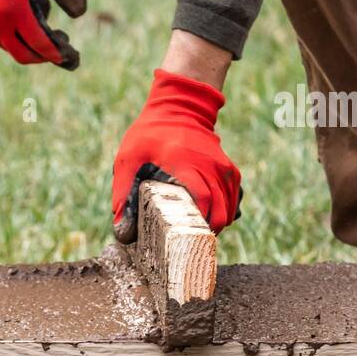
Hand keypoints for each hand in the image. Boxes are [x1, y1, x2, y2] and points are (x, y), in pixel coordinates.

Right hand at [0, 0, 86, 68]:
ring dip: (23, 35)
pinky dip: (5, 26)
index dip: (57, 52)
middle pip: (21, 54)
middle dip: (41, 55)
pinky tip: (11, 2)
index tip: (71, 56)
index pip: (40, 44)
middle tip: (58, 44)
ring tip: (36, 3)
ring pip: (5, 43)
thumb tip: (80, 12)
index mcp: (12, 8)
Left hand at [112, 69, 241, 241]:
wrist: (178, 108)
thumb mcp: (128, 160)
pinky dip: (225, 211)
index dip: (199, 227)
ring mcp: (223, 168)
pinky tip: (208, 219)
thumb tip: (122, 233)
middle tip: (189, 246)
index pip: (203, 201)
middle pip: (221, 211)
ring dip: (217, 224)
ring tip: (196, 236)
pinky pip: (234, 198)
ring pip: (231, 207)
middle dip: (208, 233)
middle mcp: (210, 167)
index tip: (186, 244)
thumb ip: (123, 194)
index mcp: (185, 164)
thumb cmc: (149, 135)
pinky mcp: (229, 170)